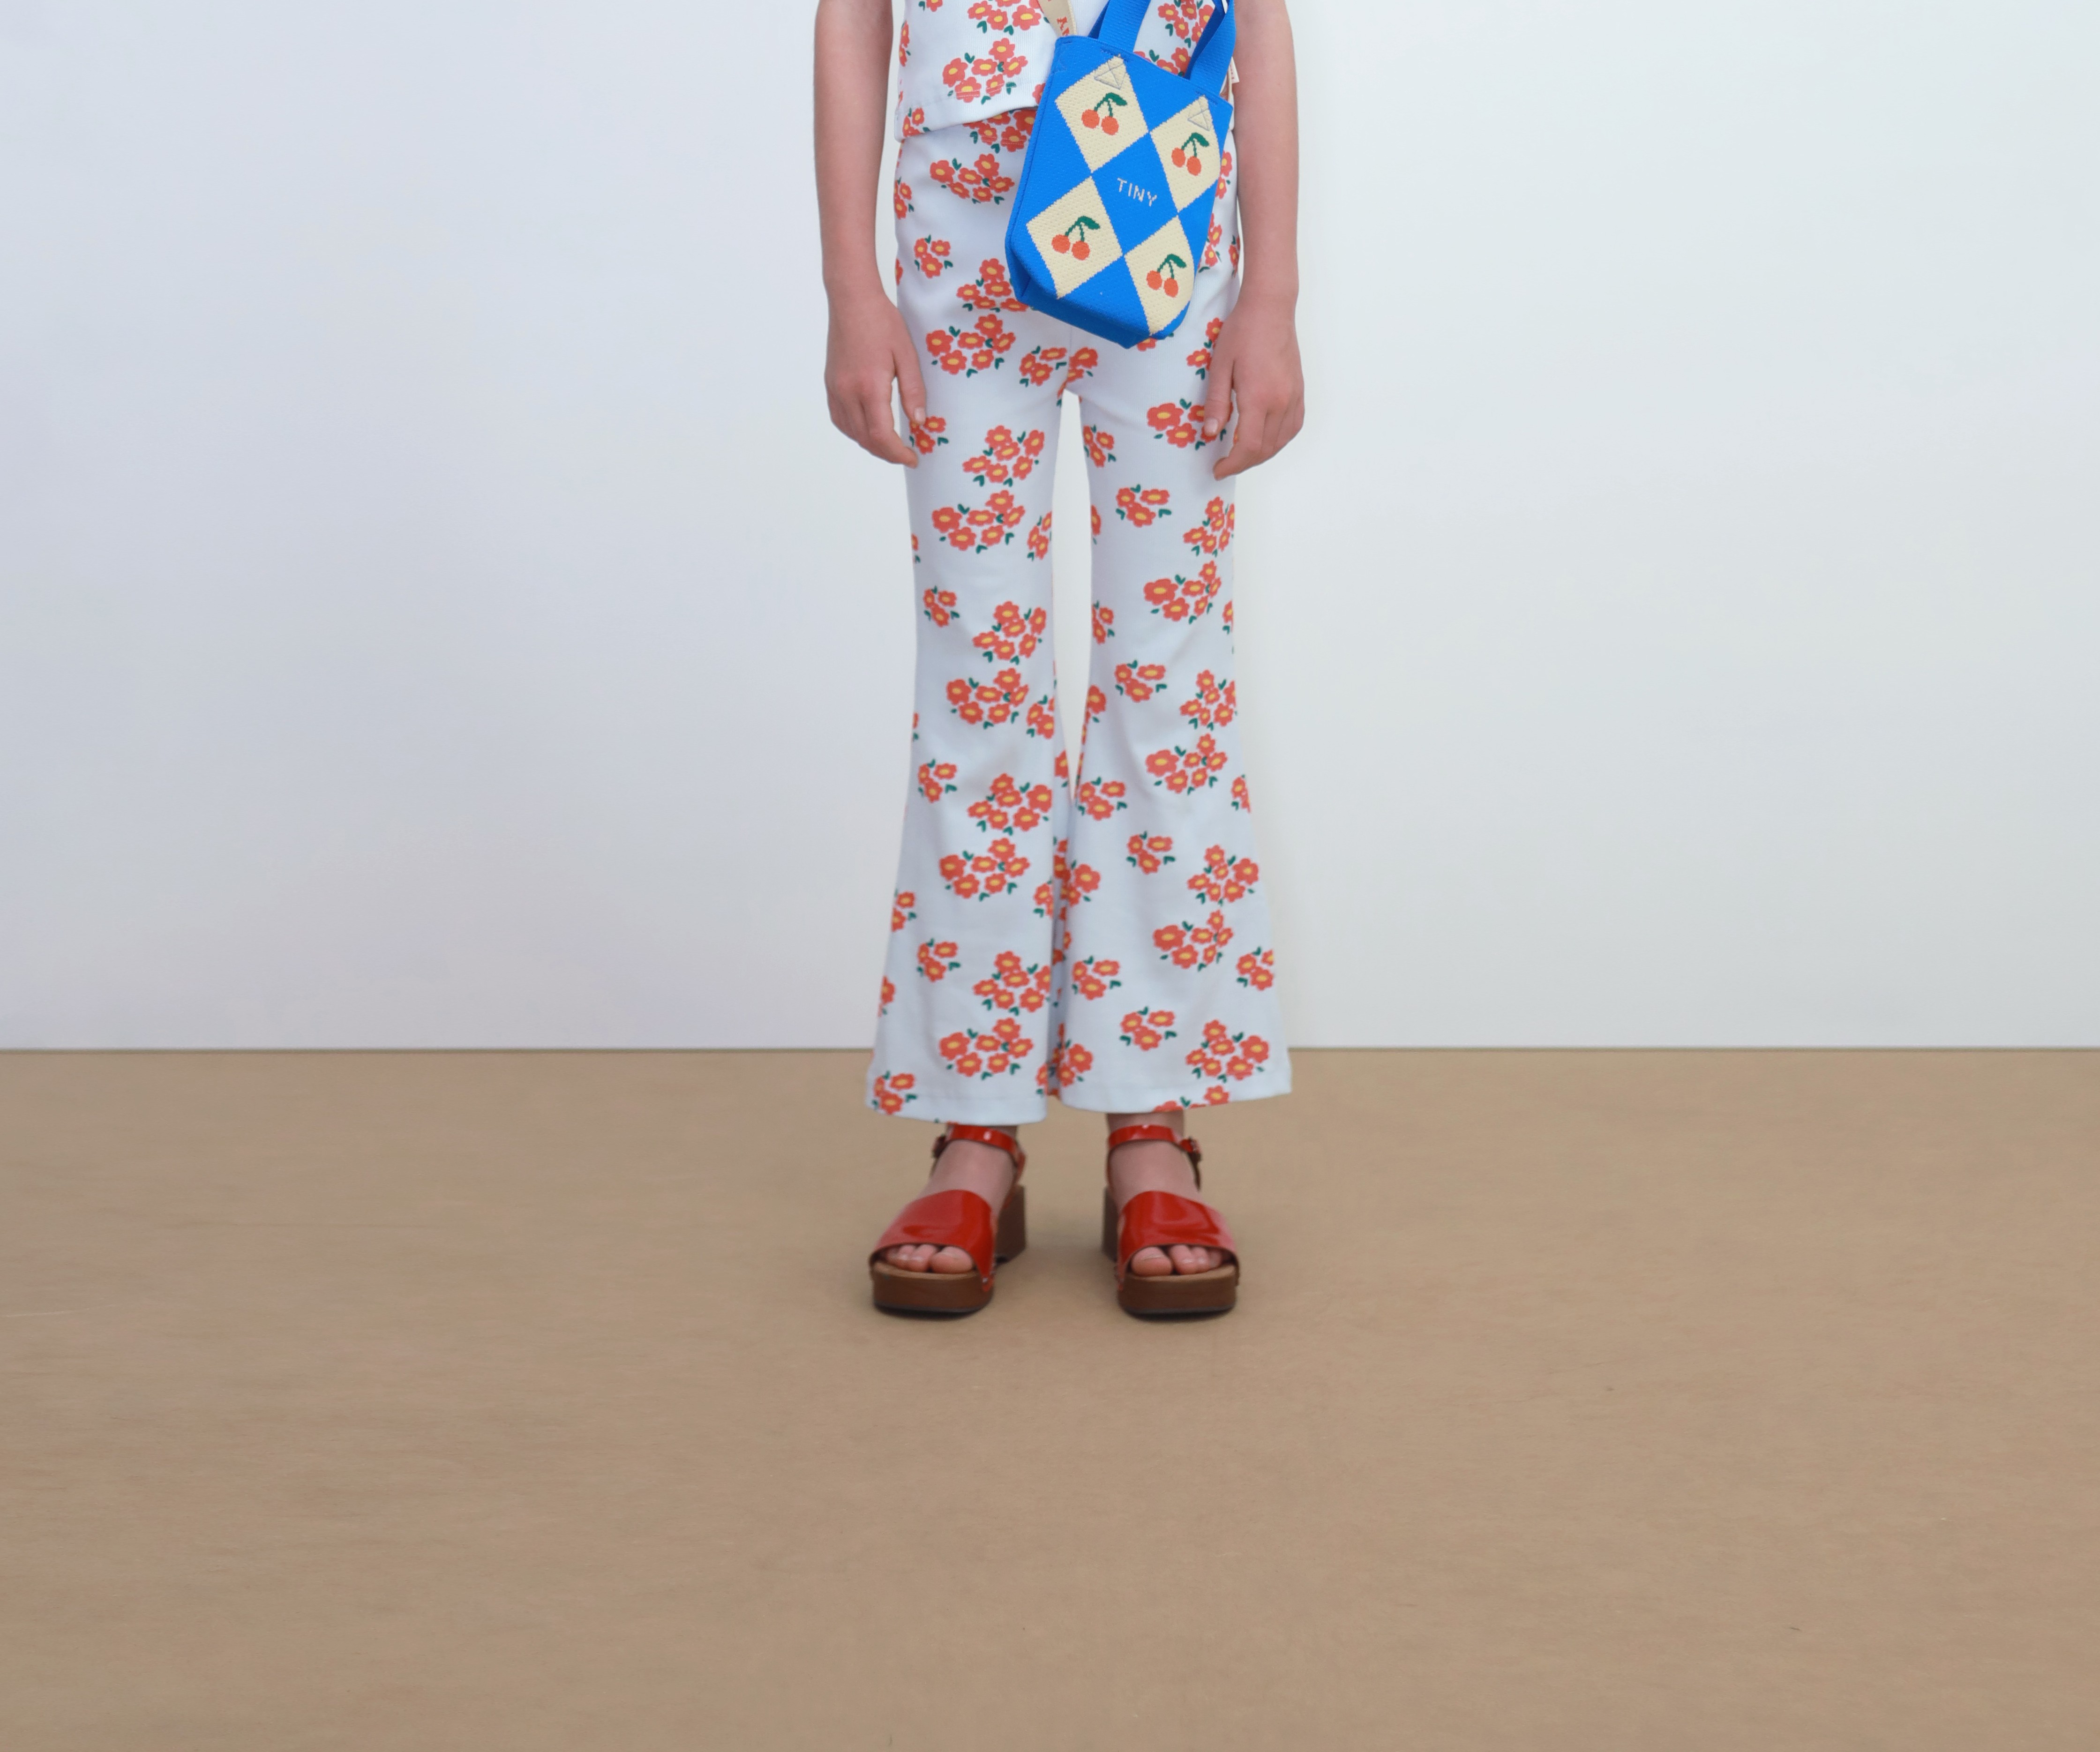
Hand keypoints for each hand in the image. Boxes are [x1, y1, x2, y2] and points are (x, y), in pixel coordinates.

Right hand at [825, 289, 928, 466]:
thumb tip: (919, 422)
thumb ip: (913, 391)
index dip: (897, 454)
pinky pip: (840, 419)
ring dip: (870, 444)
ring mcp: (835, 389)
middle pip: (865, 439)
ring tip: (890, 445)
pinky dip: (855, 431)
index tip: (912, 459)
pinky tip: (868, 428)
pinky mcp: (830, 384)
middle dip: (887, 453)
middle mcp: (847, 392)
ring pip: (851, 432)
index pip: (881, 436)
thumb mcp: (907, 355)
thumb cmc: (882, 322)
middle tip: (906, 455)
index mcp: (869, 387)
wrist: (851, 299)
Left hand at [1202, 300, 1304, 479]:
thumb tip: (1211, 433)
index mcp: (1259, 398)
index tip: (1218, 469)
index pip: (1249, 447)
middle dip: (1244, 463)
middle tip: (1225, 464)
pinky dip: (1278, 440)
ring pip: (1281, 442)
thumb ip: (1217, 402)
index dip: (1233, 464)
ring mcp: (1294, 397)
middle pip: (1266, 449)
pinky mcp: (1299, 392)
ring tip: (1242, 455)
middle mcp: (1281, 402)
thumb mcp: (1219, 367)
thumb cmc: (1241, 333)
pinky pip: (1293, 427)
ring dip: (1261, 455)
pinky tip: (1265, 439)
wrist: (1270, 308)